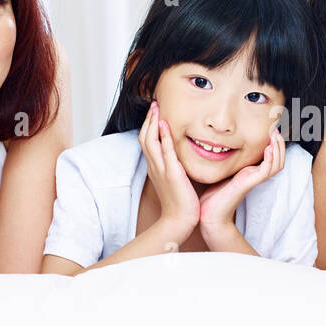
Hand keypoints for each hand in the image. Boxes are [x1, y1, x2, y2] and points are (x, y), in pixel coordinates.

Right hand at [139, 102, 199, 237]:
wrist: (179, 221)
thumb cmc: (180, 204)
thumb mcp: (174, 181)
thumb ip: (174, 168)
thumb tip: (178, 159)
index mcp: (155, 168)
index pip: (147, 142)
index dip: (149, 126)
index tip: (155, 112)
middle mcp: (155, 167)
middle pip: (145, 138)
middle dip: (148, 119)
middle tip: (154, 103)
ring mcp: (161, 170)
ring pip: (150, 141)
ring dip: (152, 123)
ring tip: (156, 108)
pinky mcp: (171, 174)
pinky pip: (166, 152)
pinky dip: (164, 137)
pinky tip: (164, 125)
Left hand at [198, 128, 285, 234]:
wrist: (210, 214)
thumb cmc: (212, 196)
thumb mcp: (220, 172)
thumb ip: (224, 161)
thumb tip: (216, 145)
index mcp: (250, 172)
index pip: (271, 157)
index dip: (275, 144)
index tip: (271, 129)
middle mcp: (254, 175)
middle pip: (278, 160)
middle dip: (280, 143)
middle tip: (276, 129)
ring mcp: (253, 179)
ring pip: (276, 164)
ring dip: (278, 149)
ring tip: (275, 136)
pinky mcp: (249, 183)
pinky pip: (266, 170)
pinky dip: (270, 158)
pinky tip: (269, 148)